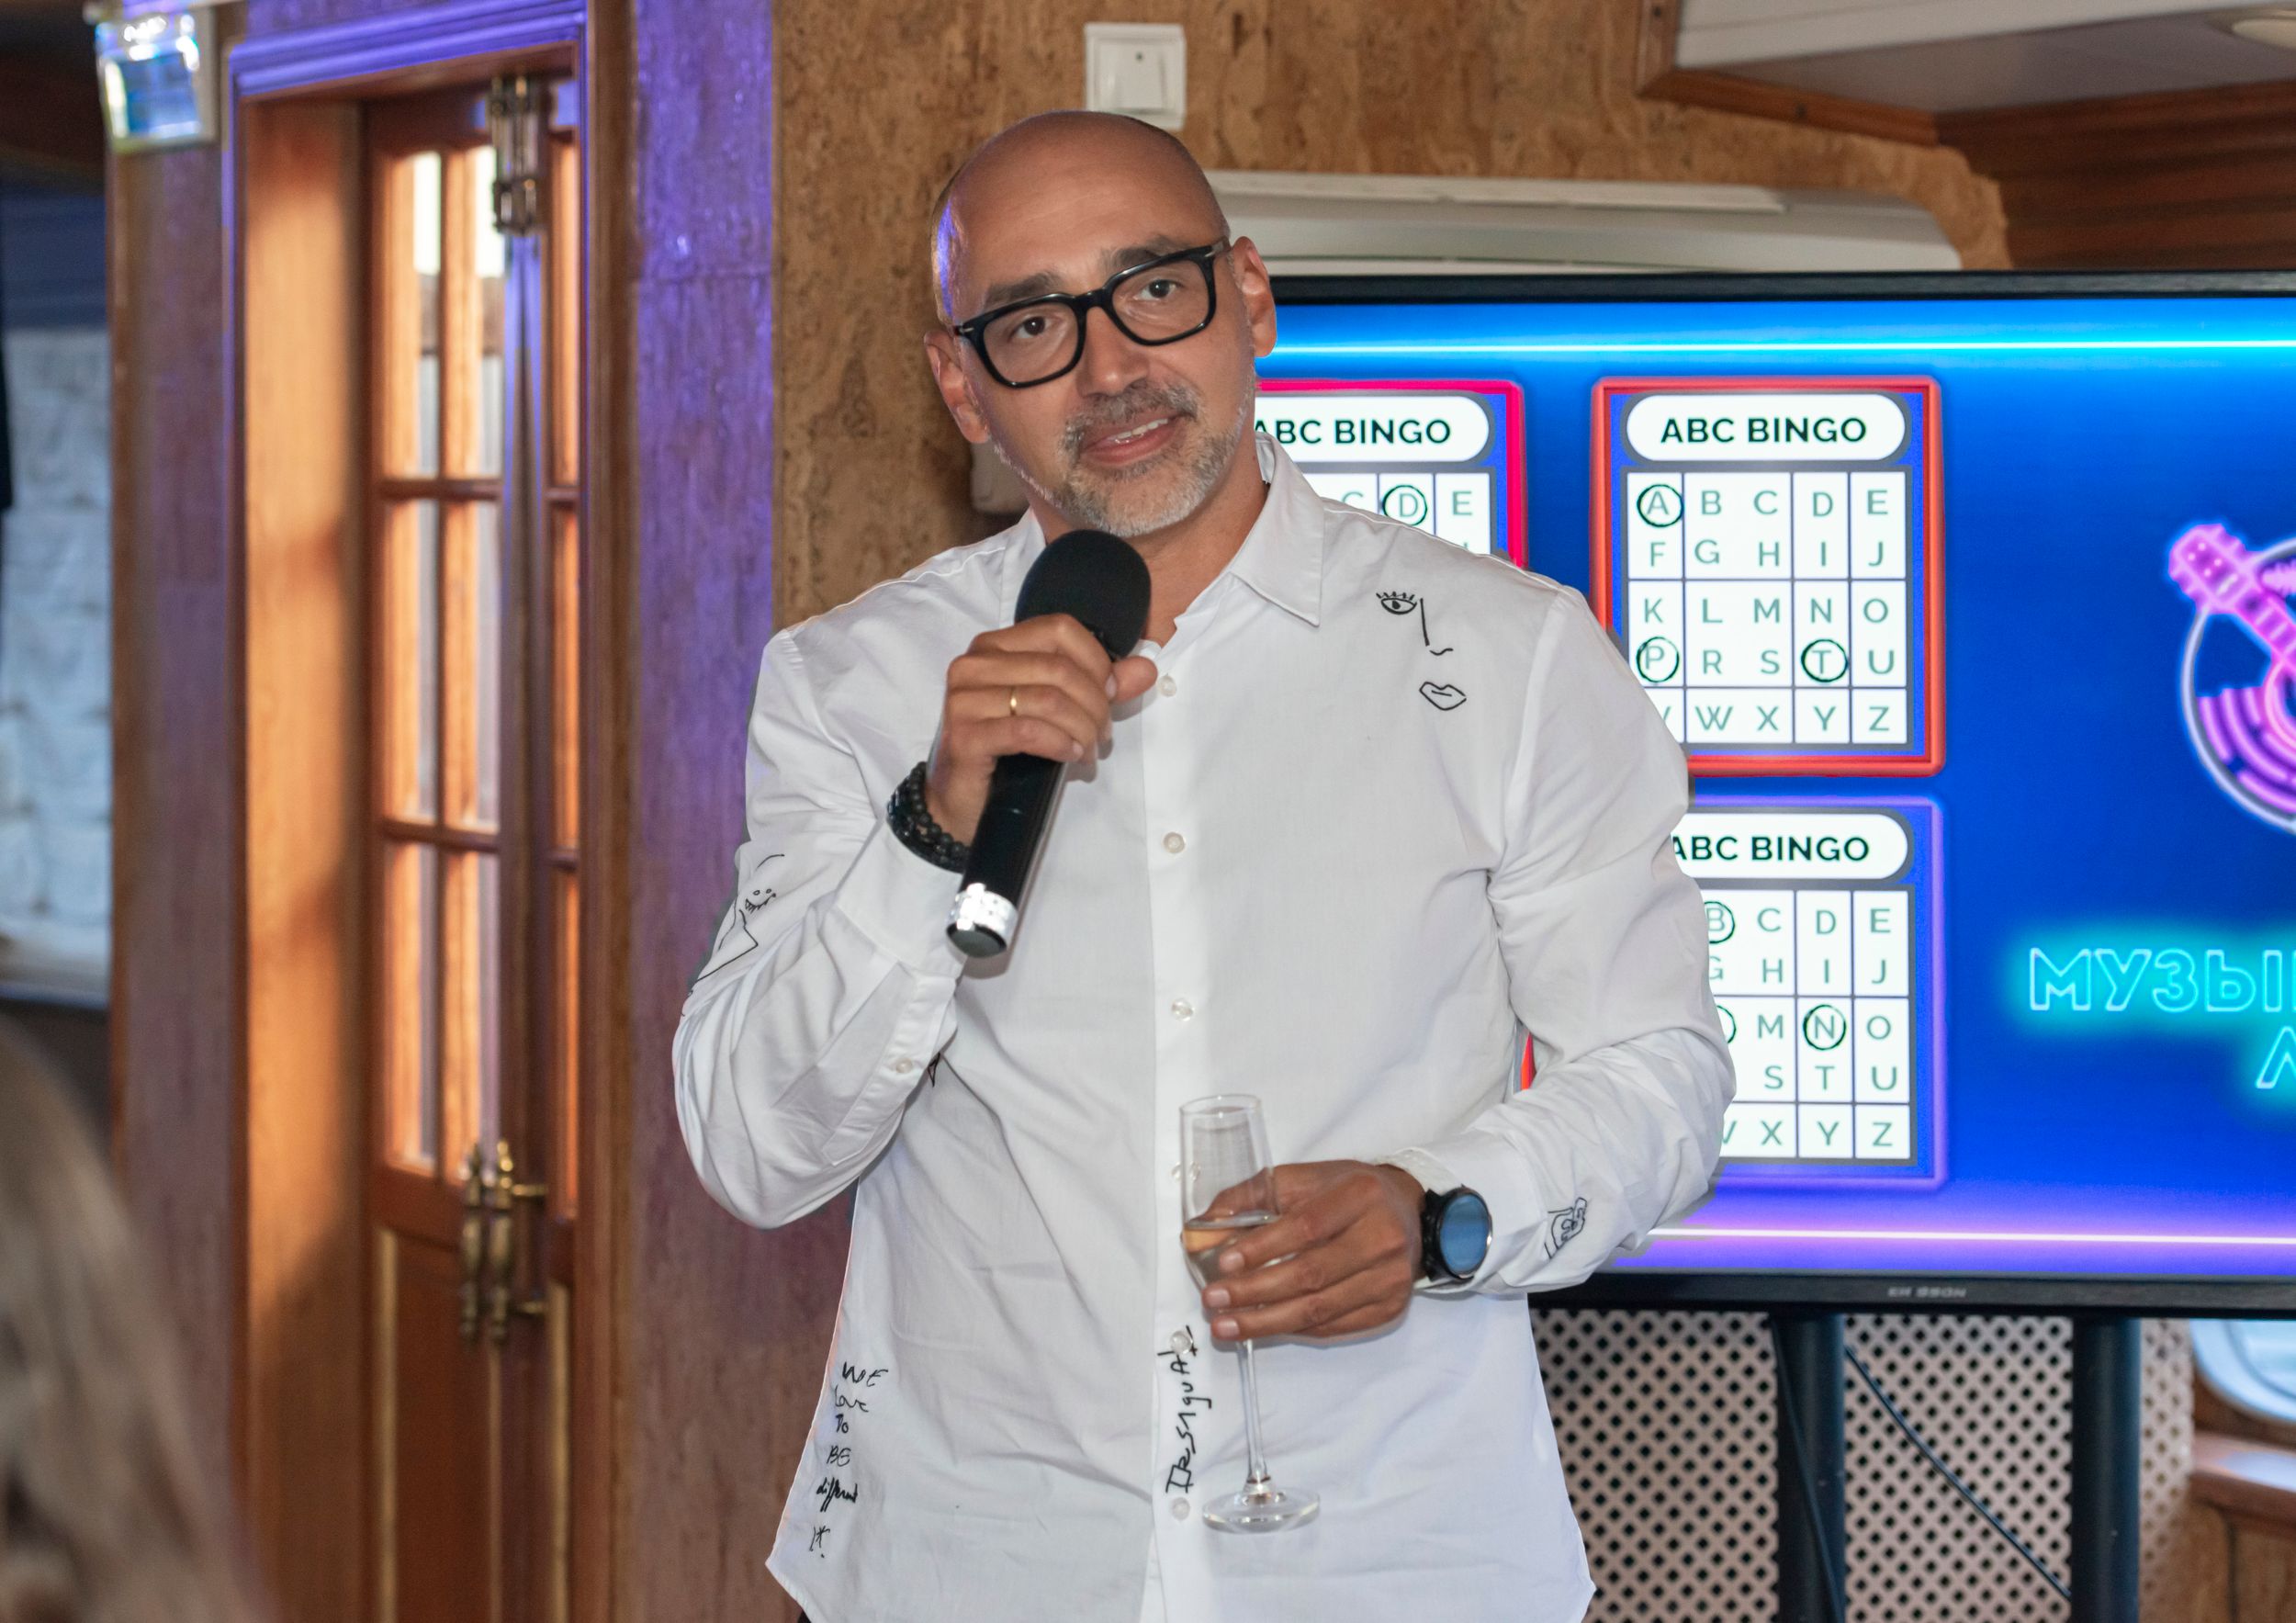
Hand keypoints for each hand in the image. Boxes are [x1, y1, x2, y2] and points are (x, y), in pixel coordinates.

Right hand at [926, 615, 1157, 843]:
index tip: (1111, 694)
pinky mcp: (965, 735)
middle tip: (1103, 734)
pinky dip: (1059, 743)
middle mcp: (974, 663)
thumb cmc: (1007, 750)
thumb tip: (1146, 669)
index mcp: (995, 646)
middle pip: (1057, 667)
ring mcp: (964, 698)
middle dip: (1094, 703)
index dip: (1096, 660)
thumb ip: (1100, 686)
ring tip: (1088, 749)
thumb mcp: (1057, 710)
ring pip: (1047, 699)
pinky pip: (1027, 731)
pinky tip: (1069, 755)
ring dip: (1081, 727)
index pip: (1059, 629)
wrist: (961, 800)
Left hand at [1200, 1161, 1423, 1342]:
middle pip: (1311, 1274)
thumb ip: (1252, 1196)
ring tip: (1226, 1326)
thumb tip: (1204, 1226)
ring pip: (1320, 1309)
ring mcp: (1390, 1278)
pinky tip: (1263, 1328)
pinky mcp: (1391, 1307)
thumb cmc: (1347, 1193)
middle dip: (1254, 1292)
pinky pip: (1333, 1326)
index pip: (1307, 1227)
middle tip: (1213, 1301)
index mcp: (1360, 1196)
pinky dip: (1294, 1330)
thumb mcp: (1303, 1179)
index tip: (1223, 1263)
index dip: (1263, 1248)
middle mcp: (1383, 1238)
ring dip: (1266, 1322)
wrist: (1408, 1211)